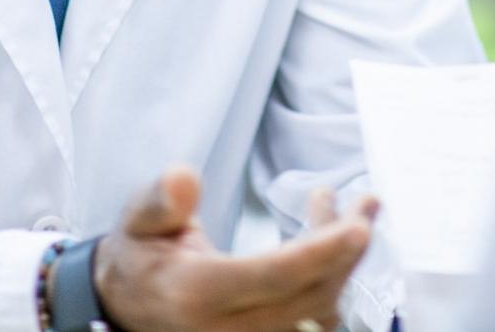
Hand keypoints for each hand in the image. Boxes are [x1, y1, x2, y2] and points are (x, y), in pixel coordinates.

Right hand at [93, 165, 379, 331]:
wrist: (128, 305)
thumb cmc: (141, 257)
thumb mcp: (138, 221)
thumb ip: (162, 201)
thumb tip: (183, 178)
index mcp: (196, 293)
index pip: (271, 277)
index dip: (320, 253)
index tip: (356, 227)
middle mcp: (227, 329)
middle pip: (308, 294)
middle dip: (346, 249)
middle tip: (366, 204)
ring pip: (318, 310)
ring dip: (344, 262)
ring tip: (354, 211)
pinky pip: (312, 321)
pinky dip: (331, 282)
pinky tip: (333, 243)